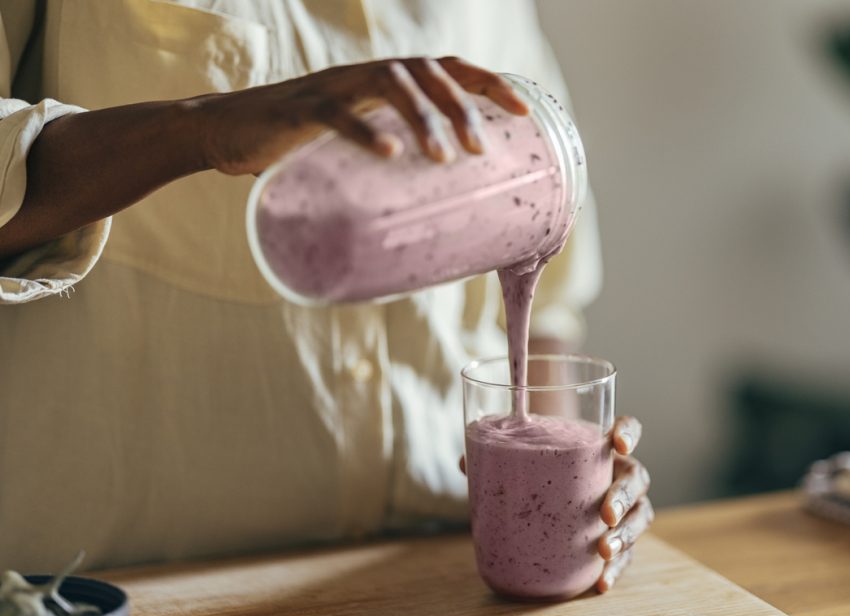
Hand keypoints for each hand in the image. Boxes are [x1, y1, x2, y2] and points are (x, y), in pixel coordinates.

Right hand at [189, 56, 529, 174]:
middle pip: (428, 72)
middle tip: (480, 152)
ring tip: (444, 159)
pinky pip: (338, 113)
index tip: (524, 111)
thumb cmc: (300, 148)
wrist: (225, 133)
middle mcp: (365, 74)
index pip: (448, 68)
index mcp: (385, 82)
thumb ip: (392, 166)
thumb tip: (439, 212)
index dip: (488, 83)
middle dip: (462, 108)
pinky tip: (391, 153)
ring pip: (390, 84)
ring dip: (424, 119)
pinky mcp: (300, 109)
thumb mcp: (357, 150)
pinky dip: (366, 130)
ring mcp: (333, 87)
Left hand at [457, 415, 651, 593]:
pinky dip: (617, 569)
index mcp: (599, 446)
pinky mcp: (619, 538)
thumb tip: (465, 463)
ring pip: (641, 516)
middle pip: (637, 478)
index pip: (627, 428)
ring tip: (605, 550)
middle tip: (605, 513)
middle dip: (624, 496)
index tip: (617, 443)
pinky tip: (602, 583)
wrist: (549, 496)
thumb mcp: (521, 459)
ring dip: (627, 534)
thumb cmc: (540, 469)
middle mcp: (618, 474)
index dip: (628, 432)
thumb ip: (497, 456)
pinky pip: (628, 554)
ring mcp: (623, 507)